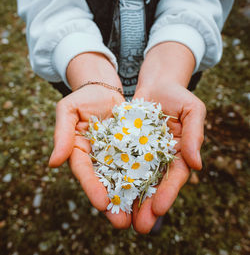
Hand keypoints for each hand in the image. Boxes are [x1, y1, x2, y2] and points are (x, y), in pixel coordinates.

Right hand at [48, 53, 131, 228]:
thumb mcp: (68, 111)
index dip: (92, 187)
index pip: (84, 172)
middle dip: (113, 203)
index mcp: (79, 151)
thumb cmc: (83, 98)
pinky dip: (144, 176)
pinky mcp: (131, 148)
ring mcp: (115, 154)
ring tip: (140, 216)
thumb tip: (53, 163)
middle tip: (122, 224)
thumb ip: (62, 135)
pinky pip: (138, 162)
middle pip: (104, 182)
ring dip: (130, 197)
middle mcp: (98, 157)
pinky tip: (154, 190)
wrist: (104, 89)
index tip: (102, 203)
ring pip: (123, 177)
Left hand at [131, 42, 205, 233]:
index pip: (175, 177)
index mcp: (180, 153)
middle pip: (154, 184)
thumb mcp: (192, 110)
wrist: (156, 84)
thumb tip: (197, 165)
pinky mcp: (127, 145)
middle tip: (138, 227)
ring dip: (129, 198)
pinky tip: (107, 191)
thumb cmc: (177, 95)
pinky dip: (115, 176)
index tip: (157, 209)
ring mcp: (143, 153)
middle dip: (147, 206)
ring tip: (120, 218)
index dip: (168, 193)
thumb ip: (195, 134)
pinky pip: (120, 162)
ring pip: (135, 178)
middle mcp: (161, 157)